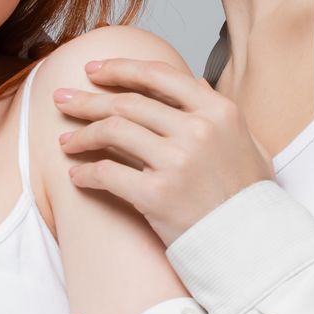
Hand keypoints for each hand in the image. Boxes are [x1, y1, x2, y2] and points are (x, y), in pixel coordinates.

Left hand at [53, 57, 274, 244]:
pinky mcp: (157, 194)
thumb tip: (194, 83)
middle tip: (61, 100)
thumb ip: (219, 112)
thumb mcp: (248, 143)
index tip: (93, 70)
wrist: (252, 244)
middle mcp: (197, 130)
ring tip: (65, 141)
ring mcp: (177, 161)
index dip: (119, 69)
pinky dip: (86, 173)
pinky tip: (76, 176)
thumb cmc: (247, 196)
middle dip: (87, 100)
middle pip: (126, 103)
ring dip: (81, 135)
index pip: (158, 75)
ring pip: (112, 131)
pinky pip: (108, 173)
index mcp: (218, 111)